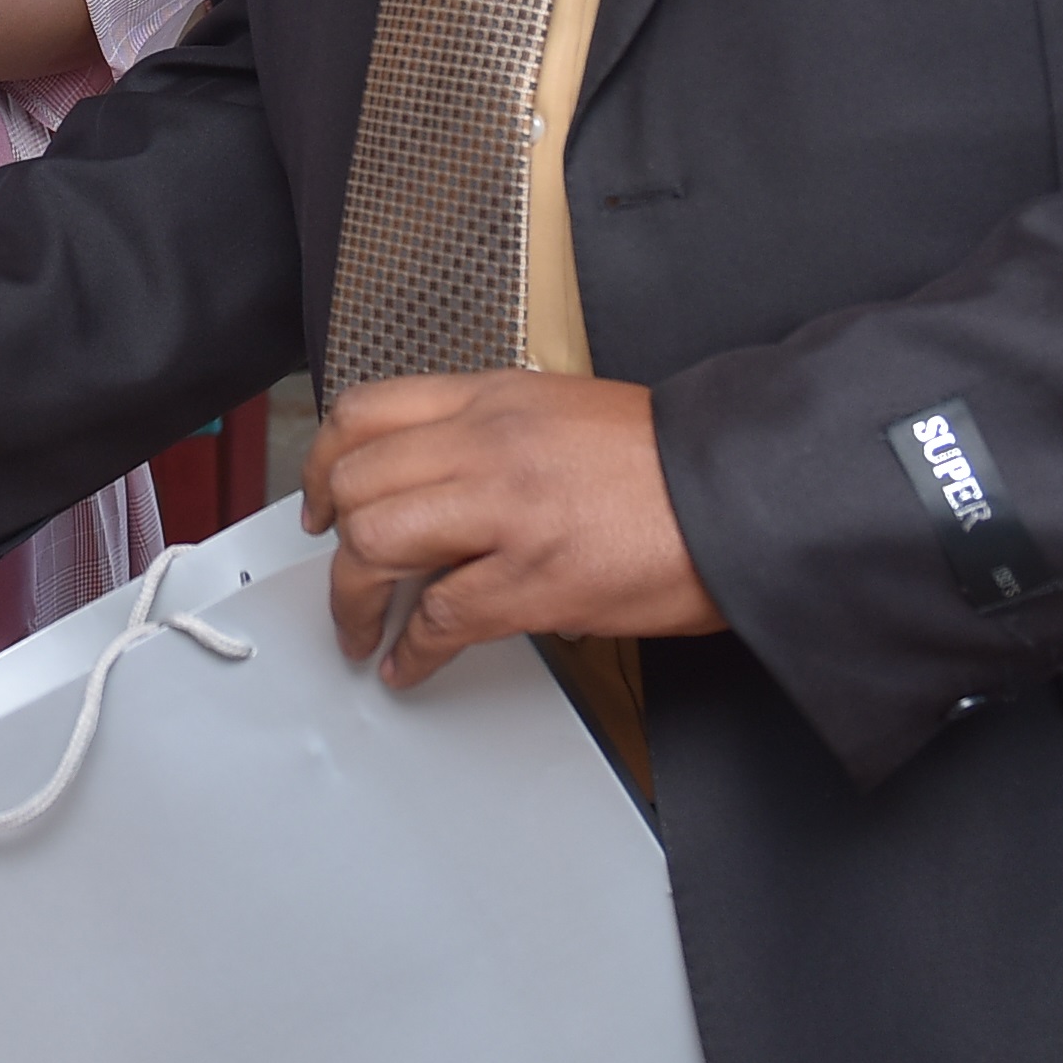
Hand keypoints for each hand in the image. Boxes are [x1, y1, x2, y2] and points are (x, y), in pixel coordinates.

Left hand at [300, 372, 722, 683]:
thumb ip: (488, 435)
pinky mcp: (535, 580)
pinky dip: (410, 651)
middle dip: (332, 540)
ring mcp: (508, 512)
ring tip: (360, 628)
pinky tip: (409, 665)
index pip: (365, 411)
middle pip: (357, 482)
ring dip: (353, 599)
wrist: (742, 494)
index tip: (320, 498)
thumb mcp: (559, 410)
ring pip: (377, 544)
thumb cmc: (664, 462)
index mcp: (493, 398)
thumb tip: (438, 490)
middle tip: (336, 572)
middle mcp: (488, 444)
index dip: (324, 462)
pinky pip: (438, 618)